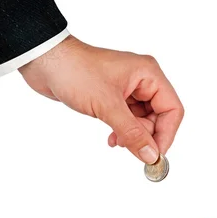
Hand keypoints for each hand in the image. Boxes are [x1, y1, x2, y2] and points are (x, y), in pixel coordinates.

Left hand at [19, 35, 183, 163]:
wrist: (43, 61)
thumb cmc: (75, 72)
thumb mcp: (107, 106)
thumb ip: (132, 133)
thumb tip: (151, 155)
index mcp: (148, 74)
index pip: (172, 109)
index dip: (167, 134)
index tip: (155, 154)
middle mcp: (142, 80)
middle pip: (159, 117)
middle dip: (147, 136)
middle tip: (134, 151)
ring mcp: (128, 89)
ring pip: (143, 121)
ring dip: (133, 136)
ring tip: (117, 141)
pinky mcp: (114, 97)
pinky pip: (128, 120)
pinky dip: (123, 132)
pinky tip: (112, 139)